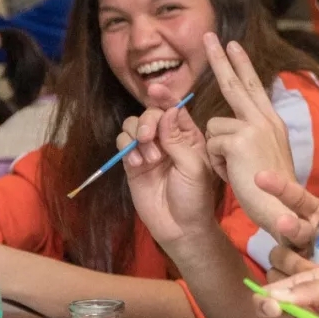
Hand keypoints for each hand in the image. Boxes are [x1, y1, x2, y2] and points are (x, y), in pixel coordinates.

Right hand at [121, 95, 215, 246]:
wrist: (181, 227)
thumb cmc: (195, 197)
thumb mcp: (194, 166)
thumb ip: (178, 139)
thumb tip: (167, 111)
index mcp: (189, 136)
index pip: (174, 108)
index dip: (164, 97)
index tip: (155, 89)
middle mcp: (167, 139)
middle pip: (150, 114)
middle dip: (147, 120)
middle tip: (147, 136)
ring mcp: (149, 151)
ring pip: (133, 126)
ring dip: (137, 135)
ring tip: (148, 158)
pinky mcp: (133, 164)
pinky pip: (123, 145)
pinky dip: (127, 148)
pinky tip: (138, 163)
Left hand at [202, 33, 297, 237]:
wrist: (283, 210)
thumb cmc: (271, 190)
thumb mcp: (264, 155)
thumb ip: (250, 135)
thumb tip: (230, 125)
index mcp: (271, 121)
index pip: (253, 86)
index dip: (241, 65)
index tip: (232, 45)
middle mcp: (265, 119)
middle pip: (235, 83)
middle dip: (220, 58)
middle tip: (209, 36)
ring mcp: (253, 127)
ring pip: (213, 127)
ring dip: (217, 151)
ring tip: (236, 169)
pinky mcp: (239, 140)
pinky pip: (211, 145)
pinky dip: (217, 163)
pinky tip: (234, 174)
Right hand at [261, 171, 318, 281]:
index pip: (296, 199)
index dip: (279, 187)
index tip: (261, 177)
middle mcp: (302, 238)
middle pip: (286, 227)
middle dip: (287, 225)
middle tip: (284, 222)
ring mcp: (293, 262)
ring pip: (278, 256)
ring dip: (289, 260)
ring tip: (306, 268)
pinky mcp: (289, 286)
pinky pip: (278, 283)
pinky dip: (284, 286)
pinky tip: (294, 290)